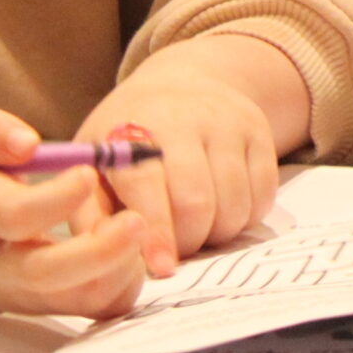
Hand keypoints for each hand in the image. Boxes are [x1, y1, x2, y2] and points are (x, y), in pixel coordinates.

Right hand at [0, 104, 149, 317]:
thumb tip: (26, 143)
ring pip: (74, 298)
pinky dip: (122, 282)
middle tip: (136, 221)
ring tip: (138, 226)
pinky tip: (132, 248)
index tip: (88, 174)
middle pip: (43, 273)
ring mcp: (22, 290)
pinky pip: (92, 306)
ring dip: (118, 267)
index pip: (10, 216)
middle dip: (96, 252)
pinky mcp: (46, 304)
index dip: (51, 200)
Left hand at [75, 36, 299, 265]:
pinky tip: (223, 209)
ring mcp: (228, 122)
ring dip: (217, 234)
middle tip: (175, 247)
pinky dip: (245, 218)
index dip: (156, 232)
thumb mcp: (94, 164)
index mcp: (133, 128)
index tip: (163, 269)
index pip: (147, 184)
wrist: (182, 83)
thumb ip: (90, 215)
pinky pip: (263, 196)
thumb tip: (99, 260)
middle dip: (187, 241)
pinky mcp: (259, 131)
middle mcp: (185, 117)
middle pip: (196, 202)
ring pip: (234, 205)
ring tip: (197, 228)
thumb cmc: (127, 139)